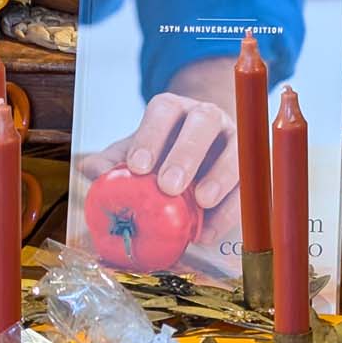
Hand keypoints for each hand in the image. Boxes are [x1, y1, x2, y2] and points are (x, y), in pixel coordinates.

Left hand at [77, 92, 239, 230]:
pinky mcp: (251, 168)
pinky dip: (229, 211)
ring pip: (235, 149)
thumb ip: (113, 161)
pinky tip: (208, 232)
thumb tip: (89, 171)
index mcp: (174, 110)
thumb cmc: (160, 154)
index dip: (151, 136)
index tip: (137, 167)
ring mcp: (234, 139)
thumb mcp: (135, 153)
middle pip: (203, 123)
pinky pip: (248, 186)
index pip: (164, 111)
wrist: (201, 152)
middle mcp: (207, 117)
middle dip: (186, 154)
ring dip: (219, 176)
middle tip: (169, 186)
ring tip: (201, 201)